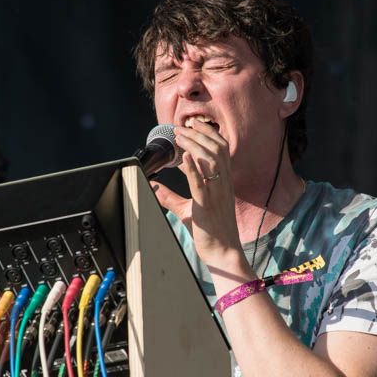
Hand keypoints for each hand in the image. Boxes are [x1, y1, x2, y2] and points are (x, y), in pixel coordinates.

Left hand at [150, 119, 242, 263]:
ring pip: (211, 160)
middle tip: (181, 127)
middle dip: (199, 133)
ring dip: (194, 145)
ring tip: (180, 137)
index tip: (192, 124)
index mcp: (223, 182)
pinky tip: (184, 157)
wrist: (223, 252)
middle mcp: (223, 184)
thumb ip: (170, 197)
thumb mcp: (187, 209)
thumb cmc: (209, 230)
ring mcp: (217, 193)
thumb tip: (153, 186)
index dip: (207, 133)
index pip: (220, 149)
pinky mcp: (207, 206)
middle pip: (217, 148)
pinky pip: (202, 183)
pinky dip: (193, 169)